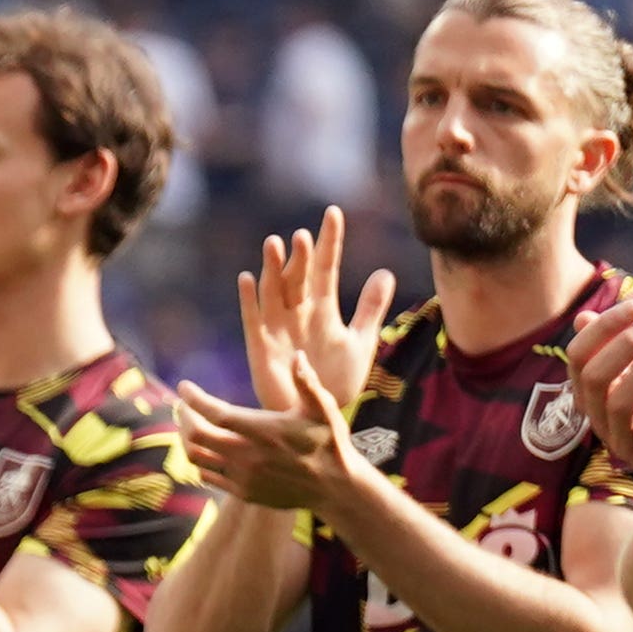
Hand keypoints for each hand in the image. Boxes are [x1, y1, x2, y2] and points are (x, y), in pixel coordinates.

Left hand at [170, 376, 343, 514]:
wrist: (334, 488)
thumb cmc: (330, 442)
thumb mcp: (324, 409)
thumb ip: (308, 383)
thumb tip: (297, 357)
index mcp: (263, 430)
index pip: (215, 413)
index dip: (194, 399)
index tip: (184, 387)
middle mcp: (247, 454)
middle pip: (196, 435)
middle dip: (184, 417)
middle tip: (182, 405)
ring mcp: (243, 476)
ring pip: (196, 458)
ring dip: (186, 439)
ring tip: (189, 425)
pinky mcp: (243, 492)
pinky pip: (208, 477)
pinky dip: (199, 461)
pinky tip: (205, 449)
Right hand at [248, 211, 393, 433]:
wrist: (317, 417)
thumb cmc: (337, 381)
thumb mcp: (360, 342)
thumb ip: (371, 308)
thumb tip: (385, 272)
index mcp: (323, 308)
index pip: (327, 267)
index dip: (330, 242)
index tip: (334, 214)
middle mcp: (298, 312)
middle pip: (299, 277)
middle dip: (301, 258)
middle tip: (304, 236)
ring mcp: (278, 327)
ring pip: (274, 291)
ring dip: (273, 269)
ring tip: (274, 244)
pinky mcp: (260, 347)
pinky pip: (253, 319)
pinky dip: (249, 300)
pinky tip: (247, 278)